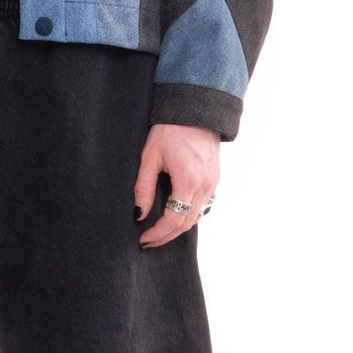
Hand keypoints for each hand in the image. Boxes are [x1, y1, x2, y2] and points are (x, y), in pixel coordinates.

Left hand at [135, 123, 218, 247]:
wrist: (195, 110)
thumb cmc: (170, 129)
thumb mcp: (150, 157)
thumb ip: (143, 187)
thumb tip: (138, 214)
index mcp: (188, 181)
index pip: (173, 220)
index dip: (158, 234)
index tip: (143, 239)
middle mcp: (205, 186)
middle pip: (186, 224)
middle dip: (166, 236)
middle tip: (148, 242)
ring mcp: (213, 183)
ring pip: (196, 217)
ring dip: (178, 228)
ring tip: (159, 232)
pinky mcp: (215, 179)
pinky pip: (203, 206)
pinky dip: (188, 215)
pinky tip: (175, 216)